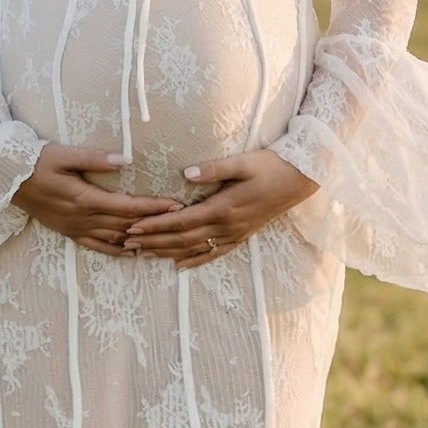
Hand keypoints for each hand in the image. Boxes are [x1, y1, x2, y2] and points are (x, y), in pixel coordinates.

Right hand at [13, 145, 182, 256]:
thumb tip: (126, 159)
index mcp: (84, 198)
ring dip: (140, 241)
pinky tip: (133, 252)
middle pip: (127, 225)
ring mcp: (76, 228)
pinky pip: (98, 247)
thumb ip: (95, 158)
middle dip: (155, 224)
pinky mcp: (69, 232)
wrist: (6, 181)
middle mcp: (83, 218)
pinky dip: (118, 251)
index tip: (176, 205)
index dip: (153, 207)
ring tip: (165, 240)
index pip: (128, 206)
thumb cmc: (36, 162)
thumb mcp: (63, 154)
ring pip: (116, 239)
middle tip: (181, 222)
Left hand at [120, 150, 319, 269]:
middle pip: (182, 239)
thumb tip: (184, 173)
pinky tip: (179, 265)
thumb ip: (213, 169)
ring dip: (167, 252)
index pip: (181, 221)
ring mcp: (234, 234)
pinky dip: (194, 260)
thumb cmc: (270, 166)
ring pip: (194, 249)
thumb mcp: (243, 162)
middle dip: (153, 241)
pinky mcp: (241, 236)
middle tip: (127, 243)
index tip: (133, 226)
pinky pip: (213, 253)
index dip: (156, 225)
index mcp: (223, 207)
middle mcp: (226, 226)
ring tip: (142, 254)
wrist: (300, 180)